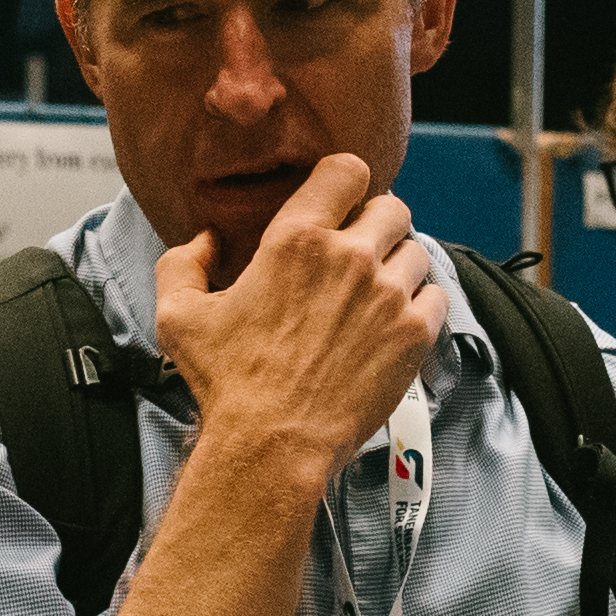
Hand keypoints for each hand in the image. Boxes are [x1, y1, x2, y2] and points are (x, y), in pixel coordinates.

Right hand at [156, 156, 447, 469]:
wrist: (272, 445)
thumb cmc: (228, 385)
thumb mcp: (178, 317)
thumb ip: (183, 264)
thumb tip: (206, 241)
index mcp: (295, 239)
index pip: (347, 170)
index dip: (347, 183)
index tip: (343, 203)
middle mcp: (349, 257)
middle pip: (392, 207)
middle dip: (378, 226)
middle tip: (361, 255)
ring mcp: (387, 295)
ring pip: (416, 251)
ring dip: (400, 267)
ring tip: (377, 296)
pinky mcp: (413, 334)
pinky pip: (437, 296)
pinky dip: (421, 306)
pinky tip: (395, 324)